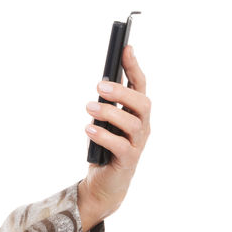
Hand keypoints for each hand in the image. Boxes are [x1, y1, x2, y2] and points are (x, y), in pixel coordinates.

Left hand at [78, 45, 150, 231]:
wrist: (104, 185)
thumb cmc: (104, 148)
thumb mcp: (104, 122)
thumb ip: (107, 104)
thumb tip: (102, 82)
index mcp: (136, 113)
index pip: (140, 85)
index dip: (134, 66)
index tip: (126, 47)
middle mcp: (142, 126)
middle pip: (142, 103)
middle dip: (122, 91)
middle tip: (99, 85)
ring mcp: (138, 144)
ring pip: (133, 123)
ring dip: (109, 112)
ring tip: (89, 107)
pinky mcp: (128, 161)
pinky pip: (121, 146)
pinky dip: (104, 136)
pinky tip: (89, 130)